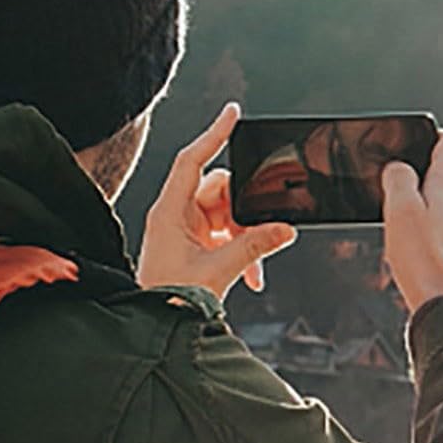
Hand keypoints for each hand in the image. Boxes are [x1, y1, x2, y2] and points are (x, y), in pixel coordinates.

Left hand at [138, 103, 297, 299]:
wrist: (157, 330)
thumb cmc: (171, 301)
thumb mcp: (218, 271)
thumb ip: (254, 246)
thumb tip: (284, 229)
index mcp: (168, 213)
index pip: (191, 161)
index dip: (213, 135)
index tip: (232, 113)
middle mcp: (173, 216)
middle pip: (219, 191)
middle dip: (244, 212)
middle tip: (261, 232)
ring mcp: (183, 231)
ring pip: (226, 215)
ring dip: (245, 237)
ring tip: (253, 266)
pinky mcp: (192, 247)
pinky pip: (224, 236)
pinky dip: (239, 251)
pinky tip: (250, 275)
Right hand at [381, 128, 442, 310]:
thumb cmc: (425, 264)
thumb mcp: (399, 213)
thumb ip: (399, 181)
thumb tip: (398, 168)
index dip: (432, 138)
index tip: (416, 146)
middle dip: (424, 181)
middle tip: (399, 197)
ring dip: (431, 211)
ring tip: (407, 231)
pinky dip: (438, 236)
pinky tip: (422, 253)